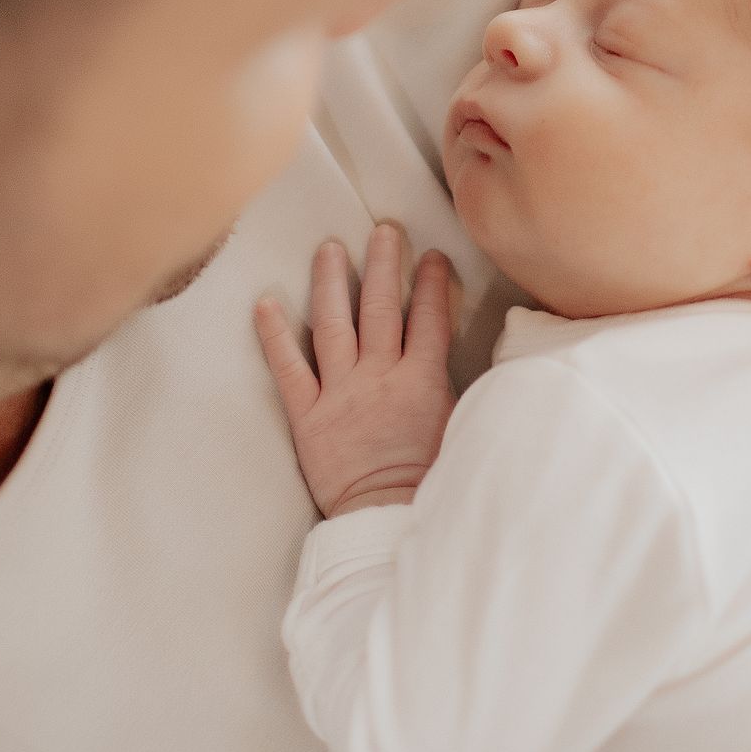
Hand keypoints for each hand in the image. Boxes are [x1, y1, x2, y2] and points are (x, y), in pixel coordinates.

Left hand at [256, 224, 456, 516]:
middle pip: (381, 308)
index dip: (432, 283)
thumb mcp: (462, 431)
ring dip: (331, 283)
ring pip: (334, 325)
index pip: (429, 318)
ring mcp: (340, 393)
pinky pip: (287, 368)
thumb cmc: (430, 484)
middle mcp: (379, 377)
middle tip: (383, 230)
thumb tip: (486, 367)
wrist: (386, 520)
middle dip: (384, 264)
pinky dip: (273, 335)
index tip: (432, 256)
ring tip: (329, 249)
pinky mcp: (307, 416)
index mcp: (422, 381)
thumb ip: (459, 391)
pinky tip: (265, 304)